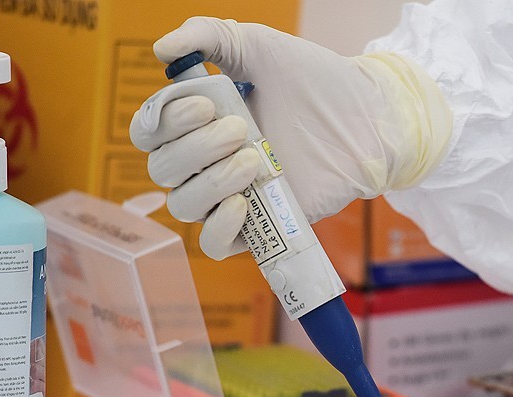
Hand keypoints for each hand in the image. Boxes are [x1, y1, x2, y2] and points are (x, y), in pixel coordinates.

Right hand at [129, 17, 451, 259]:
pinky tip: (242, 204)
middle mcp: (205, 162)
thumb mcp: (258, 46)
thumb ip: (207, 35)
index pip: (148, 133)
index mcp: (196, 123)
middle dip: (195, 148)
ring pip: (183, 205)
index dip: (163, 122)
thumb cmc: (313, 81)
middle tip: (241, 129)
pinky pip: (215, 246)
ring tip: (253, 159)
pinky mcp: (260, 227)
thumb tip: (160, 48)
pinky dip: (219, 228)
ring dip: (210, 182)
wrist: (364, 116)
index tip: (204, 103)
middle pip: (161, 169)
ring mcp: (230, 196)